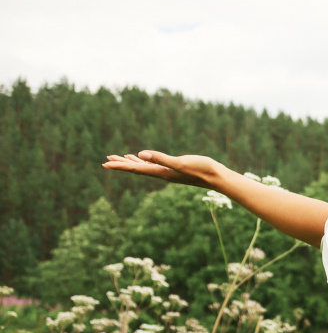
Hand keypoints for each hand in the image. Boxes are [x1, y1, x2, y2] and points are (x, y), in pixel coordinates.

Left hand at [102, 150, 226, 189]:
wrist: (217, 177)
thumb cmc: (201, 169)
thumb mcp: (180, 162)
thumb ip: (161, 158)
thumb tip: (140, 154)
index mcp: (161, 172)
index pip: (136, 169)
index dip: (120, 166)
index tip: (105, 164)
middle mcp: (163, 173)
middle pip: (137, 169)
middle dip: (122, 165)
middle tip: (106, 161)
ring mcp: (169, 172)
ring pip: (146, 167)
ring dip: (133, 163)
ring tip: (122, 159)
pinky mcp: (176, 169)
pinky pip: (156, 165)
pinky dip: (147, 162)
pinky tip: (145, 159)